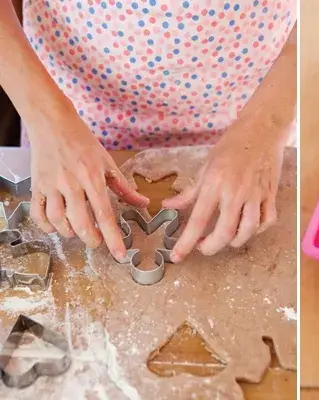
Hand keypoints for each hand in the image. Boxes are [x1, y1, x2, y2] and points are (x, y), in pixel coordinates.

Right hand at [28, 109, 148, 258]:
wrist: (52, 123)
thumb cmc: (83, 142)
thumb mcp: (108, 163)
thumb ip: (124, 188)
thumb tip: (143, 204)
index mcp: (93, 178)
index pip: (105, 214)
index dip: (113, 237)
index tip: (120, 254)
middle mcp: (71, 183)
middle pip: (81, 222)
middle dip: (92, 239)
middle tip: (98, 242)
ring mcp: (52, 185)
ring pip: (58, 220)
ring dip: (70, 233)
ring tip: (79, 232)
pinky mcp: (37, 186)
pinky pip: (38, 213)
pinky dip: (47, 225)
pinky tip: (57, 226)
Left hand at [164, 118, 285, 260]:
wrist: (261, 130)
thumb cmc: (232, 145)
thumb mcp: (206, 166)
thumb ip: (190, 191)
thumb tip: (169, 205)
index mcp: (215, 183)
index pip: (198, 220)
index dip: (186, 242)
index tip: (177, 257)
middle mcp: (236, 191)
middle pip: (225, 233)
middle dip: (211, 247)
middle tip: (203, 247)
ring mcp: (256, 194)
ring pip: (248, 230)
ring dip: (235, 241)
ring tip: (226, 239)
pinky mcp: (271, 194)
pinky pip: (267, 221)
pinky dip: (258, 229)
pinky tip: (248, 227)